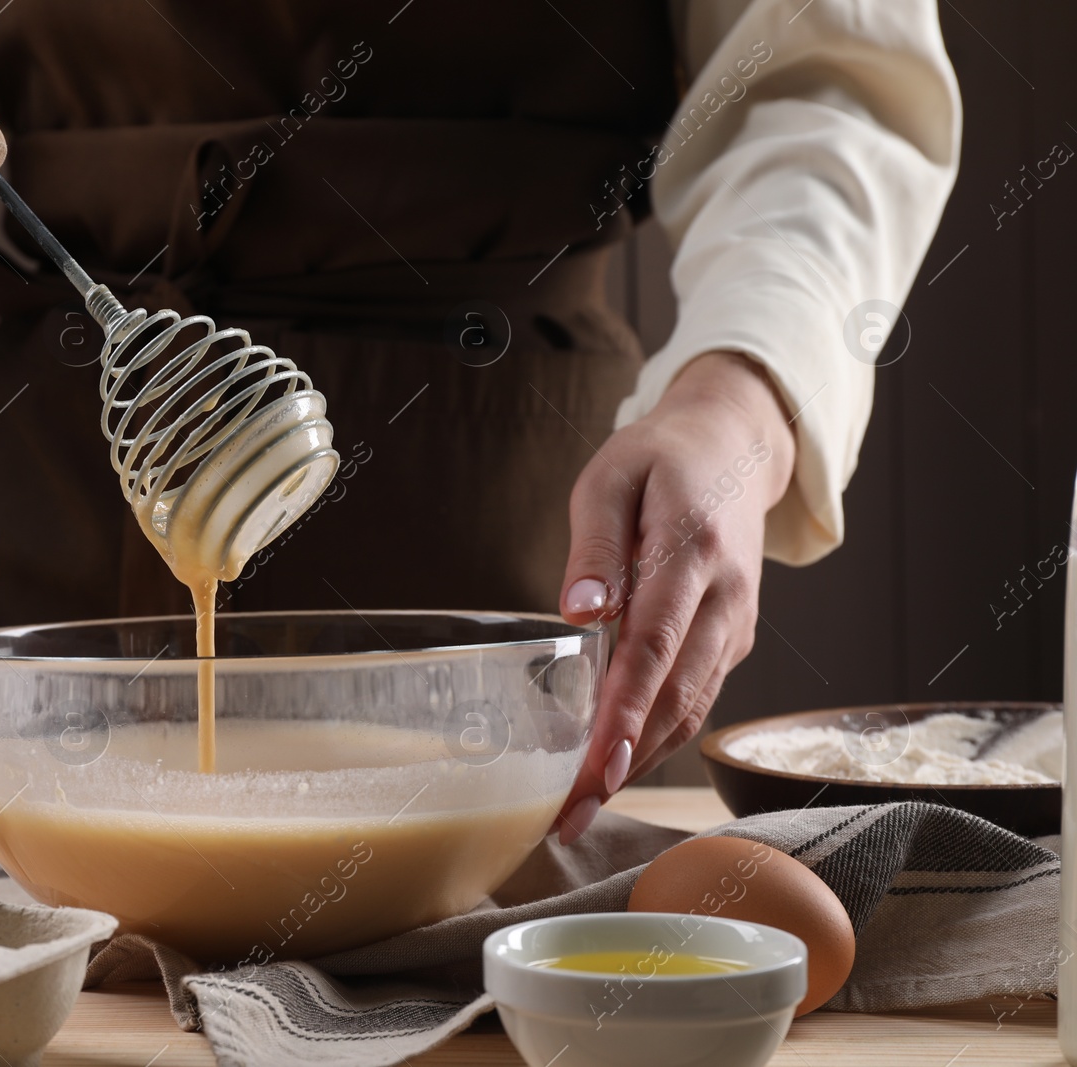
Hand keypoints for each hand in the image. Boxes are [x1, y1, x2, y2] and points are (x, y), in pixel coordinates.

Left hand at [553, 352, 795, 843]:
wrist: (733, 447)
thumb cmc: (657, 461)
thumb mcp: (609, 479)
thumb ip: (593, 546)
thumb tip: (579, 613)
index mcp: (692, 550)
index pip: (654, 646)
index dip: (626, 714)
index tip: (596, 766)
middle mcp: (725, 596)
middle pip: (676, 693)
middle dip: (626, 761)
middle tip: (572, 814)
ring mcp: (735, 622)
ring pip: (692, 707)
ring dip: (642, 763)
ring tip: (584, 808)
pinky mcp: (731, 638)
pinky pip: (697, 697)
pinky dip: (660, 738)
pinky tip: (619, 766)